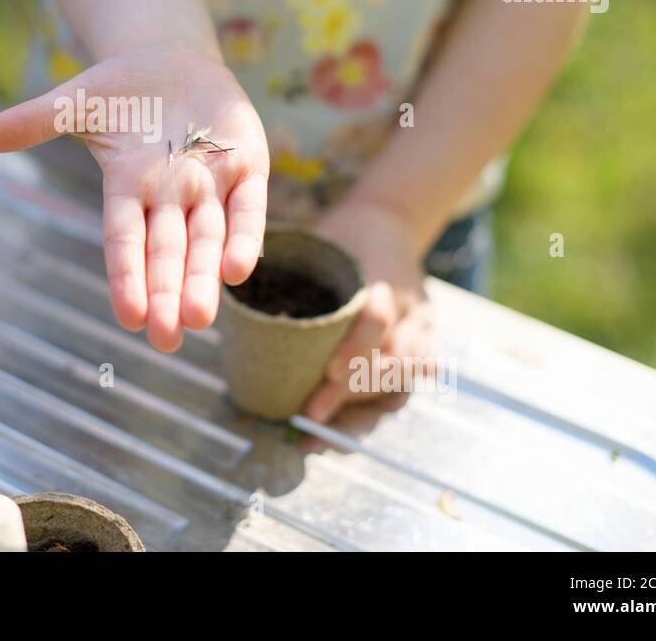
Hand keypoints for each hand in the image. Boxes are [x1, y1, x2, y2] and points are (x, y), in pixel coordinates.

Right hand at [0, 43, 269, 351]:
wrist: (176, 62)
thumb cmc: (121, 90)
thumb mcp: (77, 101)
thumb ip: (37, 120)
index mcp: (127, 186)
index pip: (124, 240)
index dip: (126, 276)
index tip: (128, 316)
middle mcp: (169, 195)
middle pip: (167, 252)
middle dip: (166, 294)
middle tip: (166, 339)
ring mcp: (210, 183)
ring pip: (207, 240)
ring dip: (204, 279)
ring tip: (199, 318)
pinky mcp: (248, 166)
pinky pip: (248, 208)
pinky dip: (245, 236)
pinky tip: (239, 271)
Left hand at [303, 196, 436, 421]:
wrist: (388, 220)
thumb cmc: (340, 234)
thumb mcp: (318, 239)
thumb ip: (285, 264)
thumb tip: (228, 283)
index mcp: (382, 275)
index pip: (377, 319)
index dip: (355, 349)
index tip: (328, 374)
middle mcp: (409, 305)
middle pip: (392, 360)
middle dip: (351, 394)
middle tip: (309, 416)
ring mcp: (423, 325)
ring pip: (405, 378)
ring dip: (364, 409)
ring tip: (323, 435)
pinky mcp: (427, 340)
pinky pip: (415, 382)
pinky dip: (382, 405)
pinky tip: (349, 426)